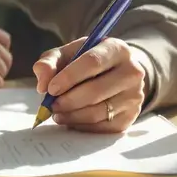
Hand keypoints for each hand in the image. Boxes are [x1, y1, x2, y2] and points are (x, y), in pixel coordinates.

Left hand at [33, 37, 148, 132]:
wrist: (115, 73)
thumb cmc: (86, 62)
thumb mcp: (67, 54)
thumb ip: (49, 63)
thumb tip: (42, 83)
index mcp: (117, 49)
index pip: (92, 62)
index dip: (69, 77)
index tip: (50, 88)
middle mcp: (132, 72)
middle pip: (95, 90)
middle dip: (67, 100)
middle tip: (50, 105)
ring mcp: (134, 96)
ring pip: (97, 112)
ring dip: (71, 115)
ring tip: (57, 112)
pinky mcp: (130, 117)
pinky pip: (101, 127)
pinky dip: (81, 125)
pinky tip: (70, 118)